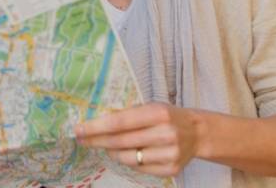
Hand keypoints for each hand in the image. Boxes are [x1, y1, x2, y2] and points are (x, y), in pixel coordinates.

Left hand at [74, 102, 201, 177]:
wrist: (197, 133)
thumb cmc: (166, 116)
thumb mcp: (149, 106)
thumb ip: (126, 114)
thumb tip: (95, 123)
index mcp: (158, 113)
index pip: (119, 122)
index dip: (96, 127)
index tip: (79, 129)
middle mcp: (165, 133)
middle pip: (120, 141)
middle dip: (96, 140)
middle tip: (81, 139)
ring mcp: (169, 154)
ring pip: (127, 158)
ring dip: (111, 152)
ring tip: (105, 146)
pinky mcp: (171, 169)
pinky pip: (139, 168)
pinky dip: (128, 160)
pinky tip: (125, 153)